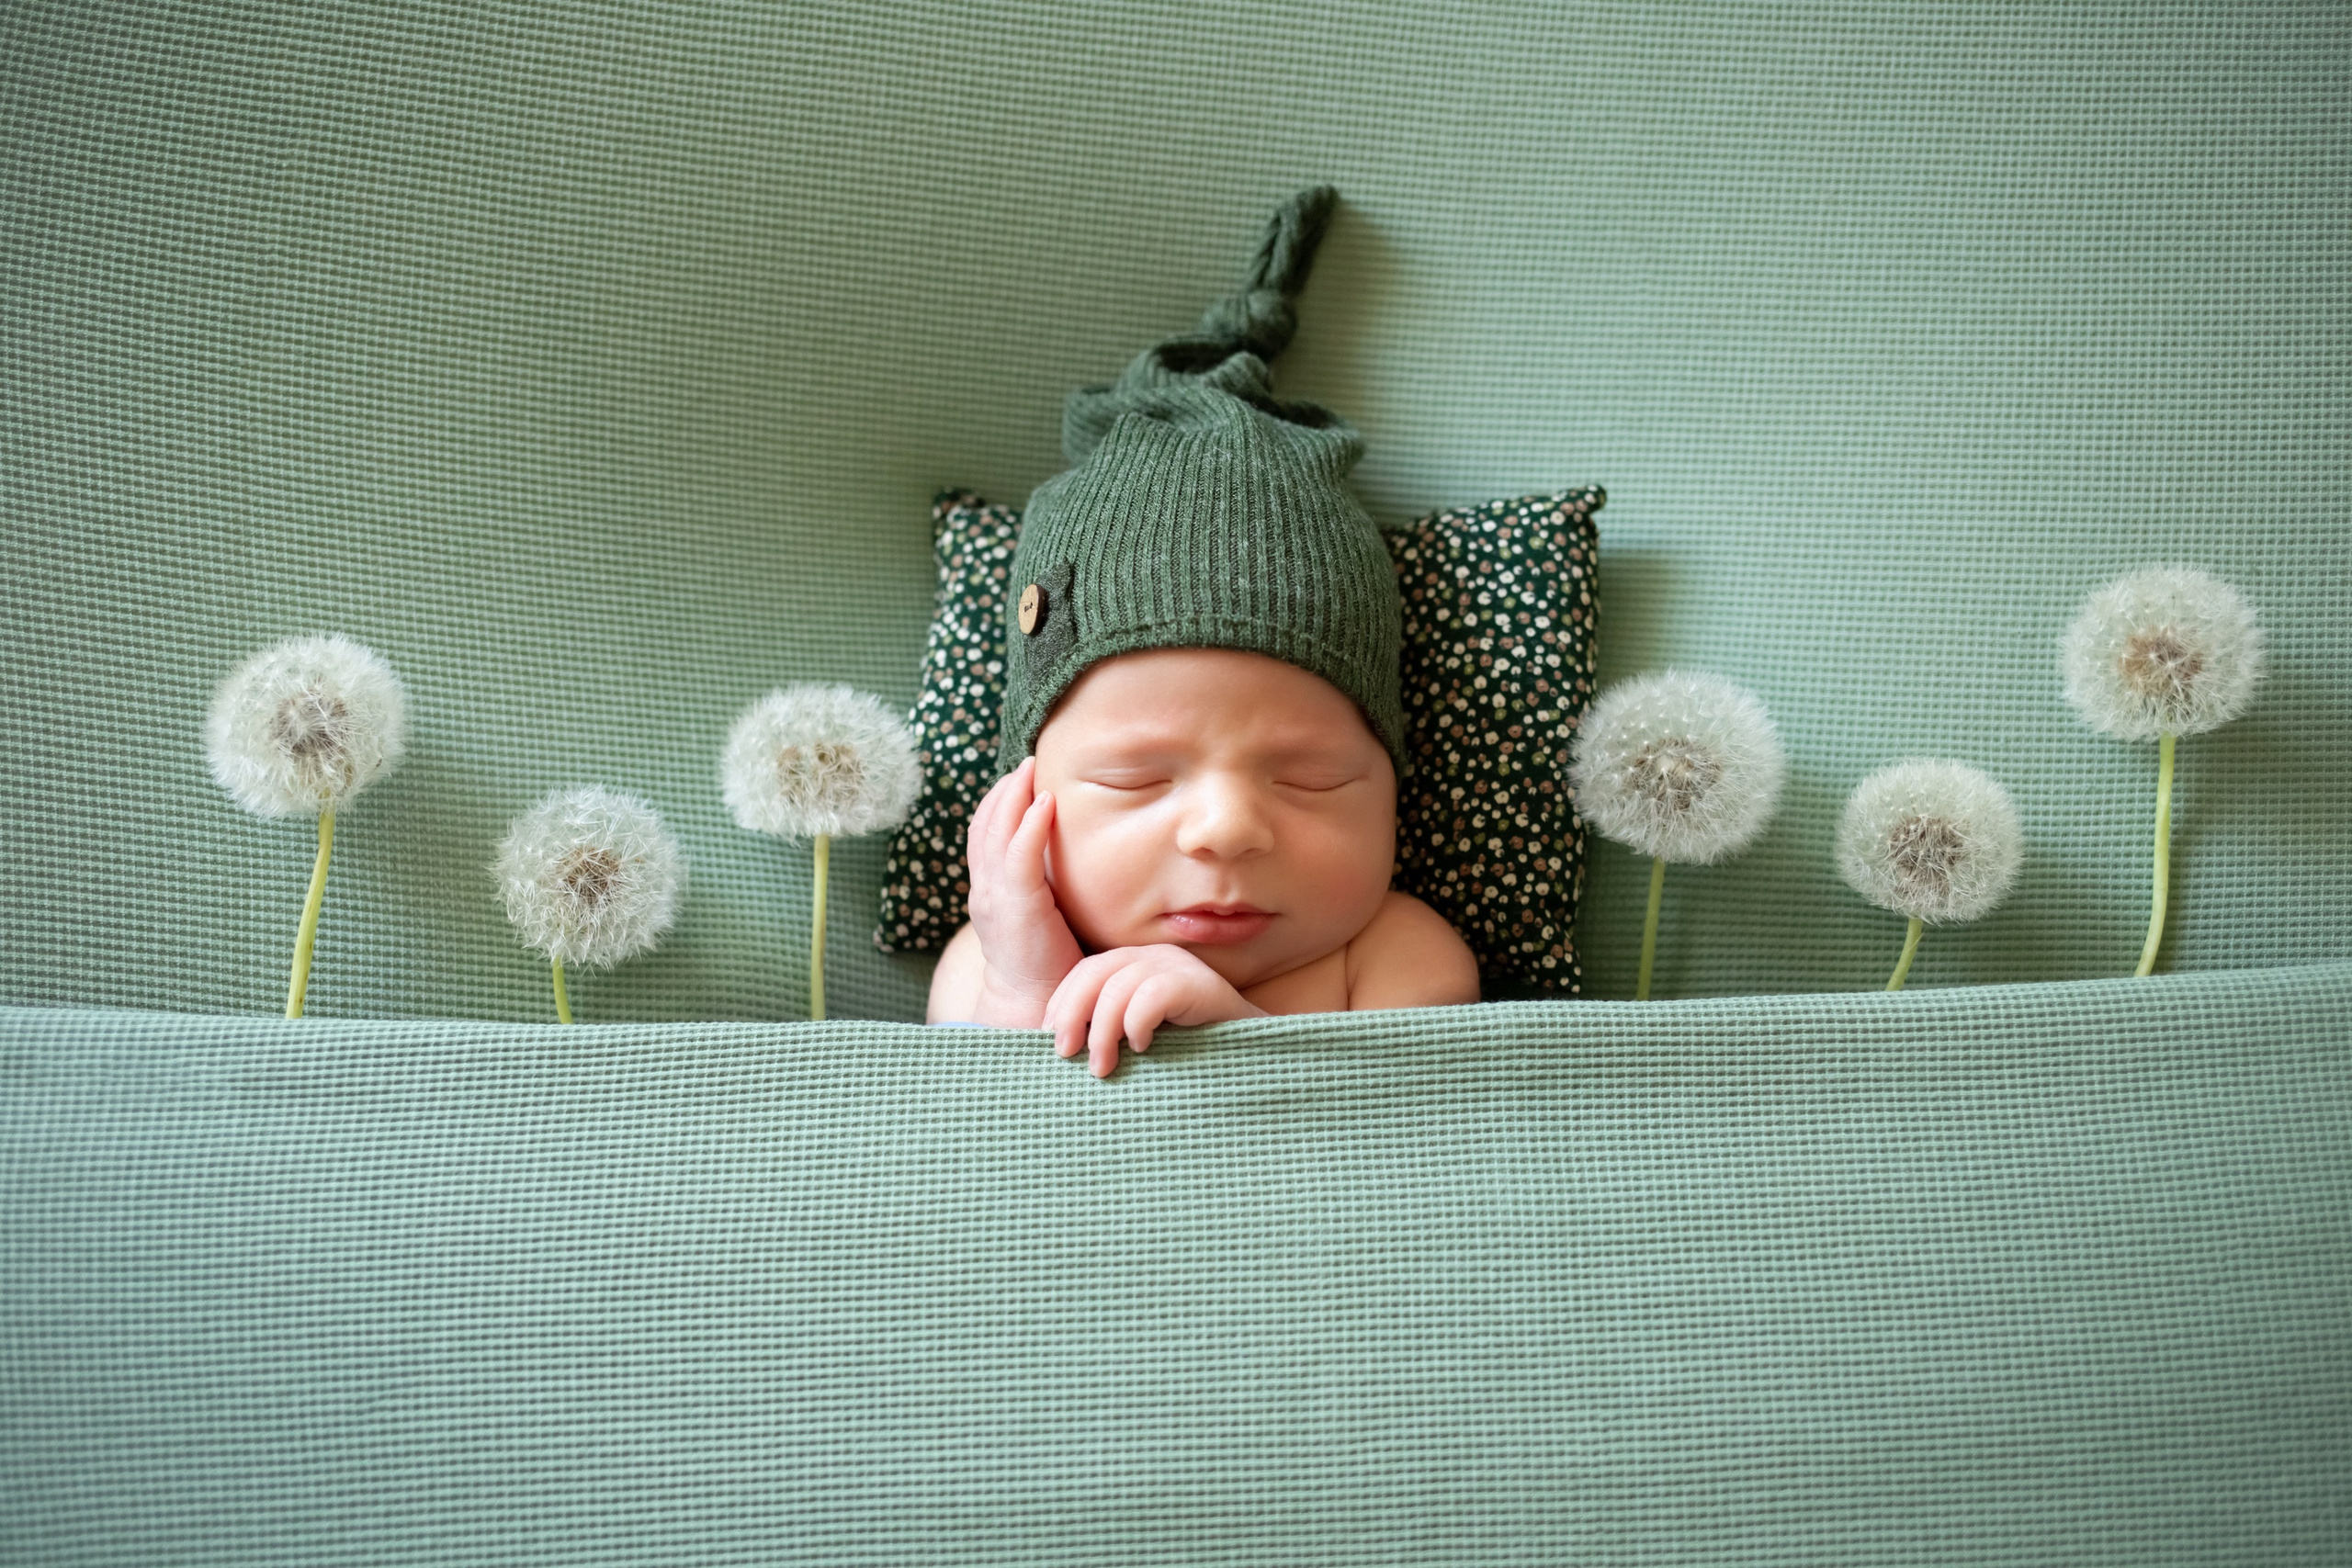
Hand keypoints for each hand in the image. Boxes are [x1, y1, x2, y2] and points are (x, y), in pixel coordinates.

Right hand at [964, 757, 1083, 1026]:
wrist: (1034, 1007)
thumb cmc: (1048, 966)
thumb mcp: (1041, 916)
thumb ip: (1046, 888)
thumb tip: (1073, 861)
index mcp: (989, 891)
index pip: (985, 833)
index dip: (999, 801)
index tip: (1022, 775)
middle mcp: (984, 889)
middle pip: (984, 824)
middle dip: (1005, 789)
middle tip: (1028, 761)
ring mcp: (995, 897)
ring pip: (994, 832)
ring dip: (1013, 795)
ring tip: (1031, 768)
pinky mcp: (1016, 907)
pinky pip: (1018, 856)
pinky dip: (1029, 825)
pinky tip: (1046, 802)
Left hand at [1043, 945, 1266, 1078]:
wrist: (1254, 1064)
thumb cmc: (1188, 1059)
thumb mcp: (1138, 1041)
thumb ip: (1106, 1034)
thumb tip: (1056, 1050)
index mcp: (1135, 966)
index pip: (1085, 972)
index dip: (1062, 1005)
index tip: (1052, 1044)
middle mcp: (1156, 958)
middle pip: (1095, 973)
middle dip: (1072, 1014)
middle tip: (1065, 1055)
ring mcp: (1180, 968)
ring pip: (1119, 985)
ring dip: (1102, 1030)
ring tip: (1102, 1067)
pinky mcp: (1201, 986)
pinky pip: (1154, 994)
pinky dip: (1139, 1022)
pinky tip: (1144, 1047)